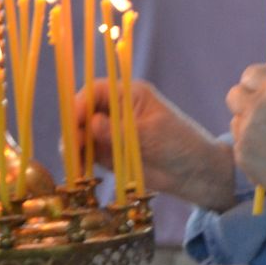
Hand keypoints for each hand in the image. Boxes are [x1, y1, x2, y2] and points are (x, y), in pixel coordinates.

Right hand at [75, 78, 235, 210]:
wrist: (194, 172)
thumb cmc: (179, 143)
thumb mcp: (152, 134)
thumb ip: (121, 130)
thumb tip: (92, 122)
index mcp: (128, 95)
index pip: (96, 91)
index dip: (80, 103)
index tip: (74, 121)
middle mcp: (115, 111)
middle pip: (83, 113)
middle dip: (74, 128)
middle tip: (71, 148)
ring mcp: (109, 133)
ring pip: (81, 135)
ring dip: (74, 147)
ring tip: (75, 164)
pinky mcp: (108, 154)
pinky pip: (87, 155)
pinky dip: (80, 162)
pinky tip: (78, 172)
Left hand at [227, 65, 265, 217]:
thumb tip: (263, 84)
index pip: (250, 74)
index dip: (256, 85)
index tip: (260, 93)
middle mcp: (257, 106)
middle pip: (234, 96)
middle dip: (245, 104)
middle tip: (260, 117)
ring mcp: (247, 132)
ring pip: (236, 124)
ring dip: (249, 130)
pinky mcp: (242, 156)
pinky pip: (240, 148)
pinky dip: (252, 153)